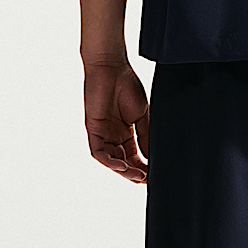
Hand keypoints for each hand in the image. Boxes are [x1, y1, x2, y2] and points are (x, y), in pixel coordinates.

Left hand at [83, 60, 149, 182]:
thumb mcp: (142, 115)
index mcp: (125, 133)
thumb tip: (153, 158)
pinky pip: (98, 153)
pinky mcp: (93, 130)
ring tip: (138, 176)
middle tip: (147, 179)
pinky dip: (110, 162)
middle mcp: (112, 136)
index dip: (143, 167)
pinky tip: (123, 166)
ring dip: (124, 171)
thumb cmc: (127, 86)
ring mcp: (102, 134)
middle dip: (134, 173)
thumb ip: (146, 137)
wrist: (112, 68)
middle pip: (122, 162)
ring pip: (110, 161)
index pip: (133, 157)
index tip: (154, 175)